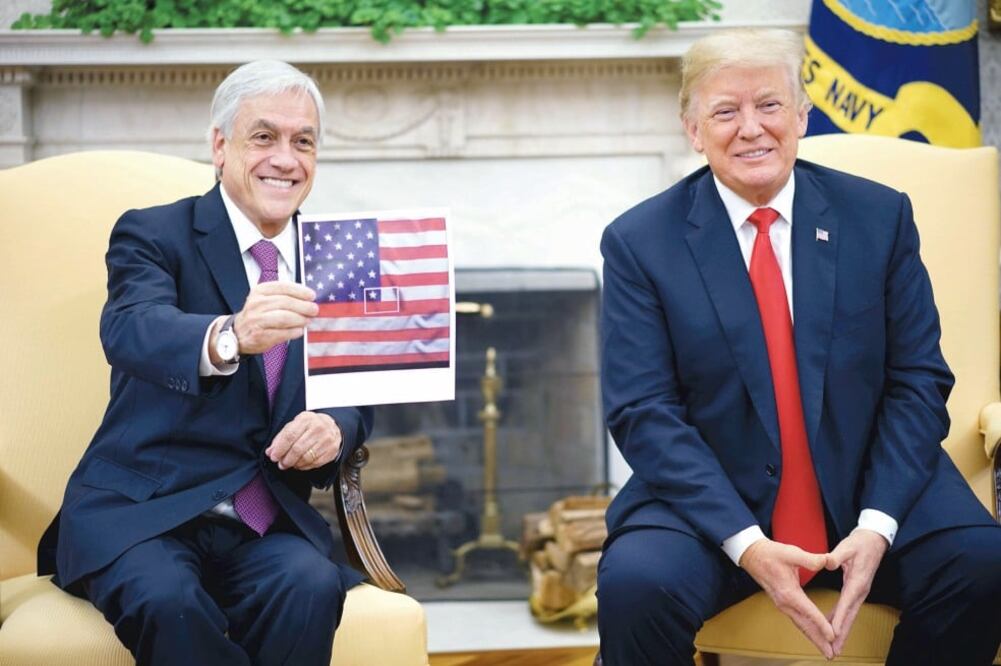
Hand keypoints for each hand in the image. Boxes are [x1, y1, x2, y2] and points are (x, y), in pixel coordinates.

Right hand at [234, 281, 317, 355]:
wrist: (238, 333)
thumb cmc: (258, 314)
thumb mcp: (265, 299)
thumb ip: (284, 296)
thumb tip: (309, 298)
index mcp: (260, 291)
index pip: (283, 287)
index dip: (300, 291)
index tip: (312, 296)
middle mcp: (257, 303)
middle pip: (286, 302)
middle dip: (304, 306)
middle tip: (314, 310)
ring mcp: (257, 320)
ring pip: (284, 318)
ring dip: (300, 319)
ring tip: (307, 320)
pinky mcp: (260, 335)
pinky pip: (282, 333)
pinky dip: (294, 332)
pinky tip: (299, 331)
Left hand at [266, 411, 341, 470]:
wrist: (331, 426)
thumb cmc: (309, 426)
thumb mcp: (294, 426)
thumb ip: (281, 438)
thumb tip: (270, 452)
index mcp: (306, 419)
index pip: (290, 436)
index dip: (280, 449)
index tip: (274, 457)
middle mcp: (318, 428)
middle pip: (298, 449)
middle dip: (286, 459)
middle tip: (281, 464)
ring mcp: (327, 439)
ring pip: (306, 458)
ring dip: (295, 464)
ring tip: (290, 464)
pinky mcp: (332, 450)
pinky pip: (315, 463)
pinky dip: (304, 466)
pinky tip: (300, 464)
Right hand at [740, 538, 834, 658]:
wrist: (752, 555)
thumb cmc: (771, 553)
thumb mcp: (791, 552)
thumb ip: (810, 559)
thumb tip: (827, 561)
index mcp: (788, 592)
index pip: (808, 612)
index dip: (822, 624)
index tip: (833, 636)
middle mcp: (785, 602)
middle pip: (804, 626)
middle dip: (818, 641)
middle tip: (831, 654)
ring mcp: (782, 604)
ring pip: (801, 625)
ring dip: (814, 638)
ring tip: (826, 650)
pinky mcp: (782, 603)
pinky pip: (797, 620)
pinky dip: (807, 630)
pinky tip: (814, 634)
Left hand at [825, 529, 887, 656]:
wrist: (874, 540)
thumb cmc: (860, 543)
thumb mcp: (847, 546)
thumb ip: (837, 555)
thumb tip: (828, 562)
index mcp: (857, 581)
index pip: (846, 603)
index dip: (839, 619)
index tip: (833, 633)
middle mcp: (860, 591)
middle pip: (850, 616)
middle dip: (842, 634)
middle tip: (833, 651)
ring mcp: (860, 592)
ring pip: (850, 616)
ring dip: (842, 632)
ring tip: (834, 647)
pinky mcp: (857, 591)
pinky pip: (848, 610)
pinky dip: (841, 621)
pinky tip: (833, 628)